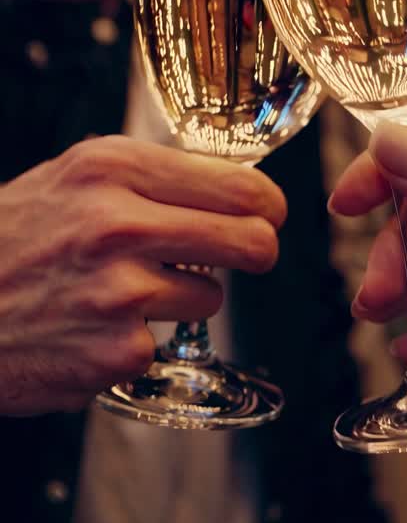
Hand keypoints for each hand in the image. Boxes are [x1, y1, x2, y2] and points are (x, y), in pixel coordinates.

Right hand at [0, 135, 285, 413]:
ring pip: (211, 299)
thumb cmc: (12, 237)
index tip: (266, 212)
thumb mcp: (73, 177)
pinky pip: (163, 345)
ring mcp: (120, 293)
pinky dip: (137, 341)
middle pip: (251, 242)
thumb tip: (234, 185)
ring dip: (183, 299)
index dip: (266, 203)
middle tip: (246, 254)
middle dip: (257, 250)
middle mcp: (120, 225)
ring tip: (125, 291)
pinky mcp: (115, 353)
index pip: (239, 185)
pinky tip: (94, 327)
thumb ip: (149, 177)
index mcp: (114, 169)